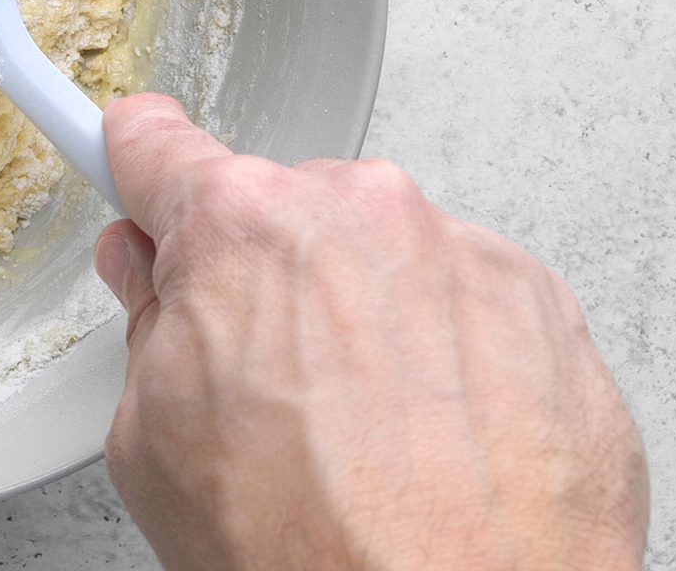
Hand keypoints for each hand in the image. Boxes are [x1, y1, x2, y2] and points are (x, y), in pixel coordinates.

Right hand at [95, 94, 647, 570]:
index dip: (134, 165)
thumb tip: (153, 286)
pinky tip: (425, 439)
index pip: (157, 147)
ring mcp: (460, 252)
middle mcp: (358, 212)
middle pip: (279, 211)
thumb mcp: (154, 444)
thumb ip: (149, 328)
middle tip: (257, 383)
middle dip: (260, 276)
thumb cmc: (317, 554)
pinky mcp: (543, 305)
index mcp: (241, 227)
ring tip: (358, 434)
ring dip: (359, 315)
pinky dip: (442, 353)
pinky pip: (462, 301)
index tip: (132, 160)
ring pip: (376, 256)